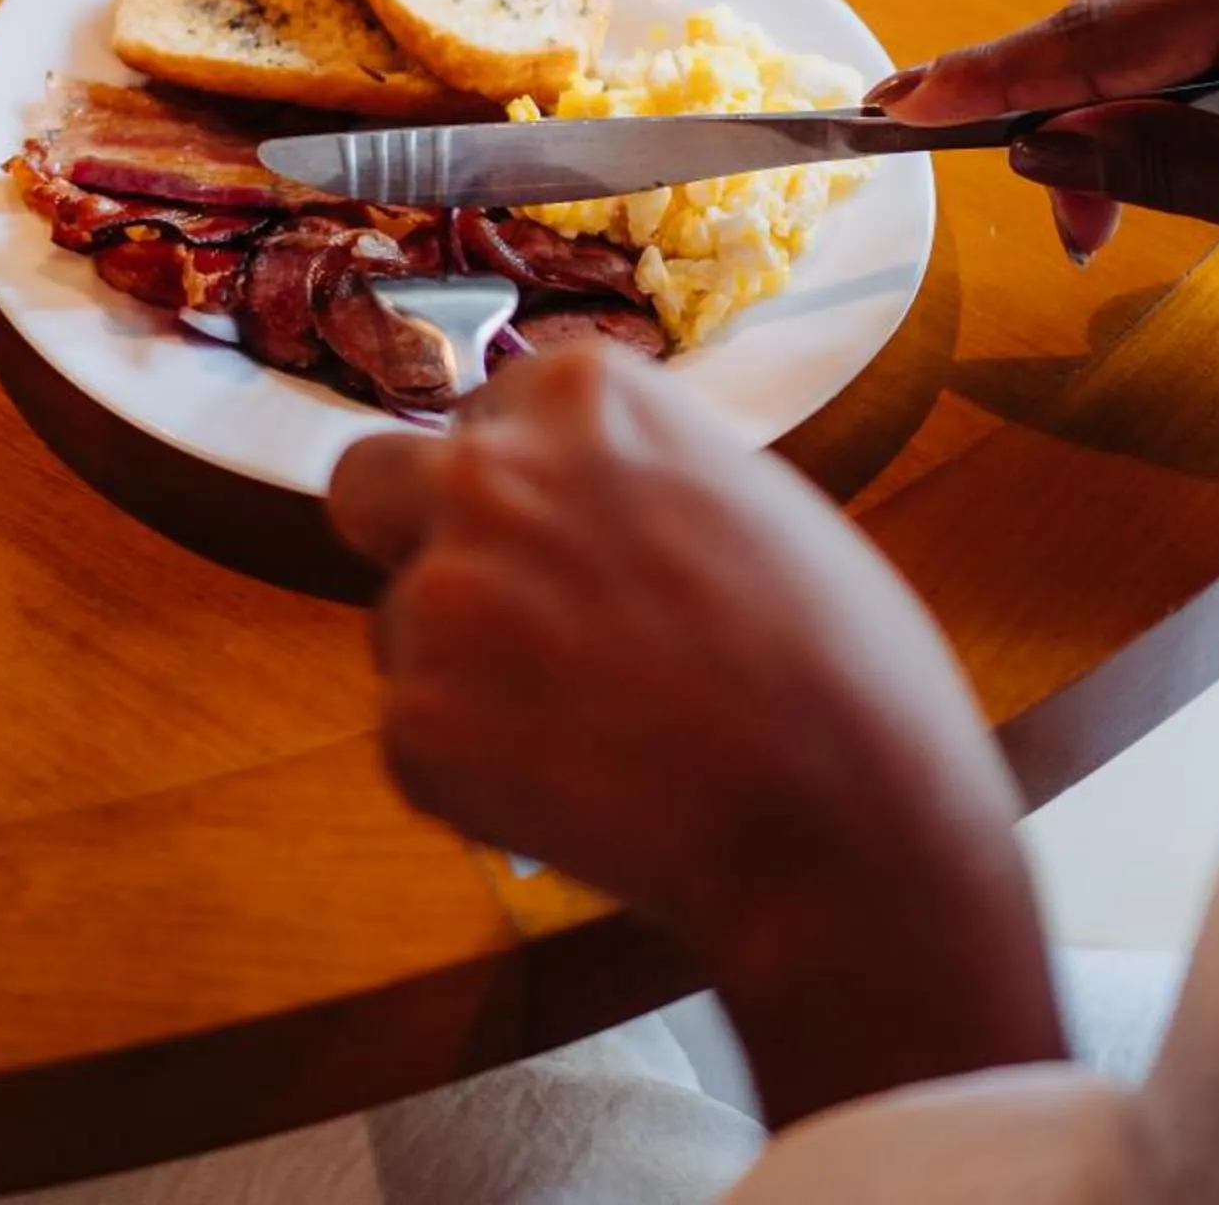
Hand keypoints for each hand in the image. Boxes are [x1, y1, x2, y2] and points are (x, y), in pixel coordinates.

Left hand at [329, 345, 1060, 1123]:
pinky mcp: (414, 721)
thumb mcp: (745, 496)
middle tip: (494, 619)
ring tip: (593, 737)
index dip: (523, 491)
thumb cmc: (841, 665)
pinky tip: (580, 797)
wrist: (848, 826)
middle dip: (413, 542)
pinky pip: (420, 740)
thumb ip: (629, 474)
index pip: (483, 418)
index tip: (565, 548)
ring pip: (404, 628)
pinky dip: (477, 777)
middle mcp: (487, 469)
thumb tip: (584, 496)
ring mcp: (442, 592)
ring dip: (465, 678)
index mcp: (577, 393)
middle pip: (371, 484)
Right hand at [875, 0, 1218, 266]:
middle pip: (1116, 5)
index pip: (1097, 35)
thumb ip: (1176, 165)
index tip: (904, 104)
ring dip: (1125, 83)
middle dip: (1066, 107)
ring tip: (1139, 186)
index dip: (993, 77)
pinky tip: (1206, 122)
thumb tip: (1047, 150)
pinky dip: (1185, 54)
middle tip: (1073, 221)